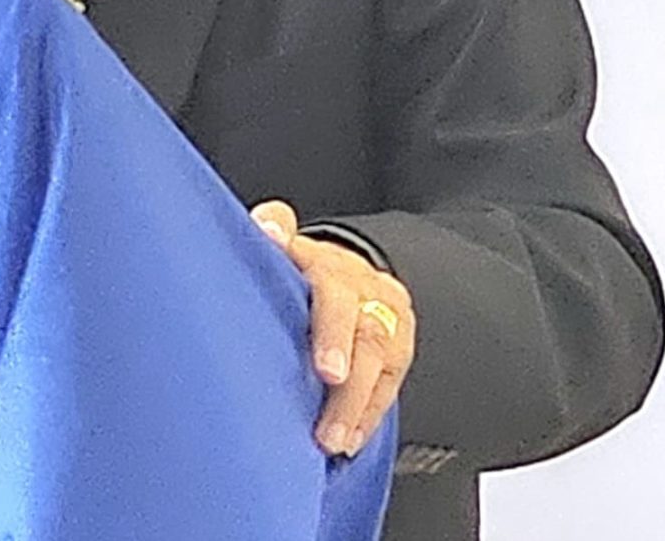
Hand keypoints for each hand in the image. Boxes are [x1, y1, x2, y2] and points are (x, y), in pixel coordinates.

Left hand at [251, 199, 415, 457]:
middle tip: (328, 406)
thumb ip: (274, 231)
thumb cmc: (304, 269)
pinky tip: (350, 439)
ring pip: (380, 361)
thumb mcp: (285, 244)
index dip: (331, 329)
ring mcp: (387, 320)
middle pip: (366, 334)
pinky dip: (368, 417)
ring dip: (356, 406)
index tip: (326, 367)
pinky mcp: (400, 349)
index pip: (333, 291)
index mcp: (329, 266)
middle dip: (350, 380)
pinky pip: (390, 385)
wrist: (351, 274)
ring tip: (331, 440)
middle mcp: (364, 291)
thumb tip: (264, 225)